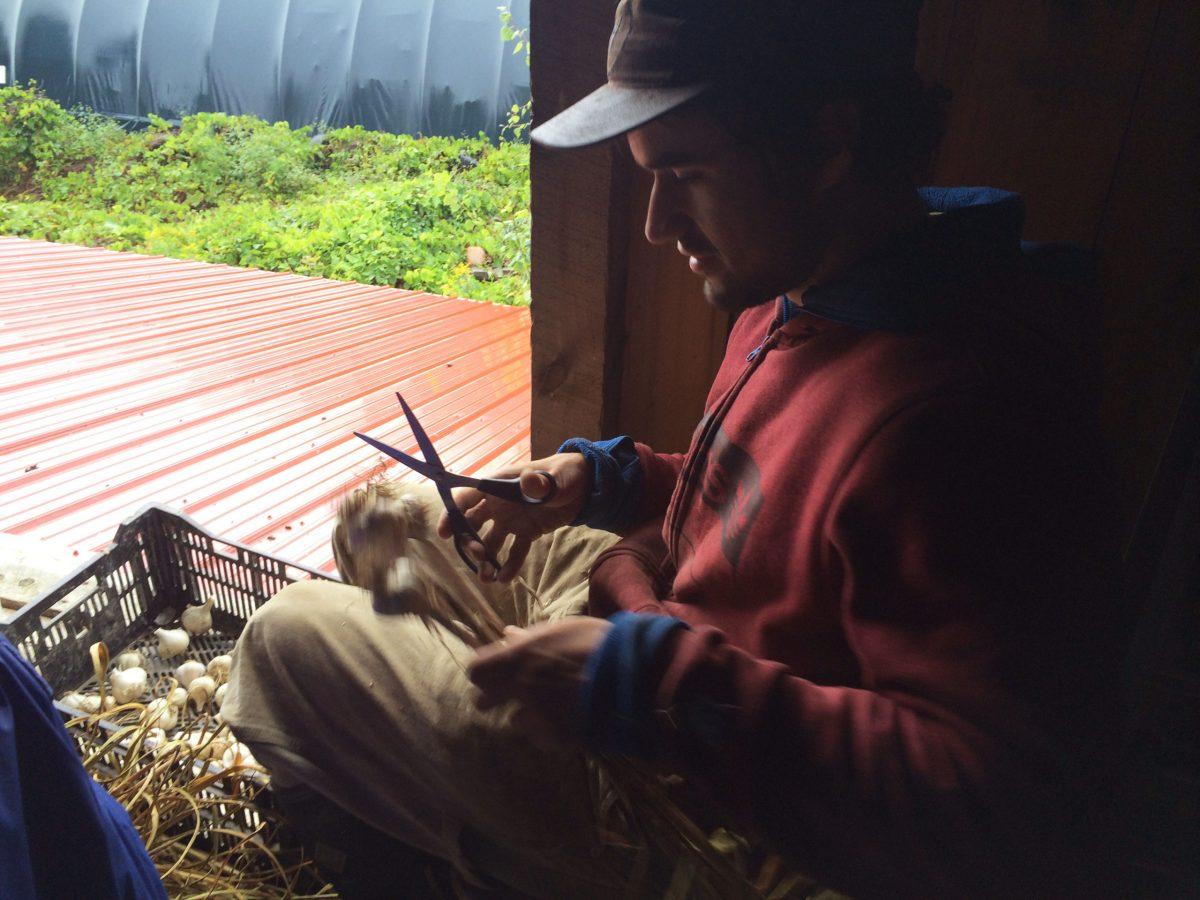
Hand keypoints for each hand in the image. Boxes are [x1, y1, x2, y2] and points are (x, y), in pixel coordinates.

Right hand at [436, 452, 589, 582]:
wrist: (583, 486)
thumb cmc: (563, 474)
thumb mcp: (553, 478)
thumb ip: (539, 483)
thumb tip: (528, 480)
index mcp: (498, 486)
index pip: (466, 499)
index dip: (451, 514)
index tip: (444, 534)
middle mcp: (499, 505)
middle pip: (472, 524)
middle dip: (470, 542)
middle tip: (479, 556)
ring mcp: (511, 520)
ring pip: (491, 542)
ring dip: (486, 560)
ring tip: (488, 579)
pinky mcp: (527, 533)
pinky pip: (514, 551)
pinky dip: (509, 565)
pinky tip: (506, 579)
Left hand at [468, 618, 611, 744]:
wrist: (633, 675)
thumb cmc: (597, 642)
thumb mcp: (562, 630)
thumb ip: (530, 637)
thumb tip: (507, 634)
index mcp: (519, 659)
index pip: (476, 671)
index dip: (485, 670)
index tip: (497, 667)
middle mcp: (521, 689)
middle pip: (484, 702)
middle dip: (495, 697)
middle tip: (513, 691)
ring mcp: (539, 716)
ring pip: (516, 722)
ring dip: (526, 715)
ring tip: (548, 706)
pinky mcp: (559, 738)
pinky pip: (542, 739)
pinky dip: (549, 732)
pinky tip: (564, 721)